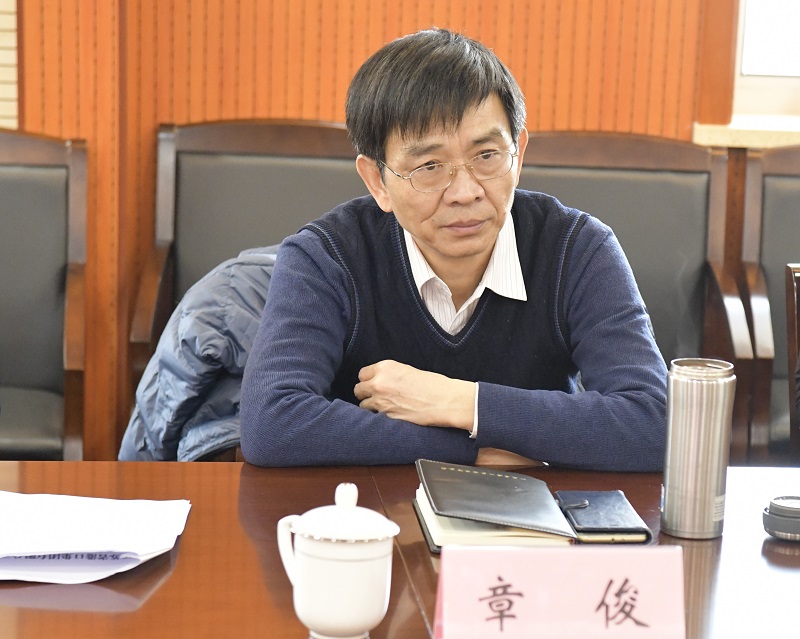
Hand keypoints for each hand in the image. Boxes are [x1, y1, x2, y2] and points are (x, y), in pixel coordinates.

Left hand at [354, 360, 474, 430]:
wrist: (446, 401)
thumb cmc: (433, 384)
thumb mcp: (408, 370)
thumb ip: (389, 375)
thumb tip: (380, 381)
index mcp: (385, 368)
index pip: (362, 374)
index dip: (368, 380)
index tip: (373, 383)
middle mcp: (379, 383)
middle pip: (358, 389)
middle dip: (365, 393)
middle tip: (374, 396)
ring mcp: (381, 401)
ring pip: (363, 405)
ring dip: (370, 406)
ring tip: (383, 406)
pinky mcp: (387, 417)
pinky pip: (374, 417)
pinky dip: (379, 417)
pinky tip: (390, 414)